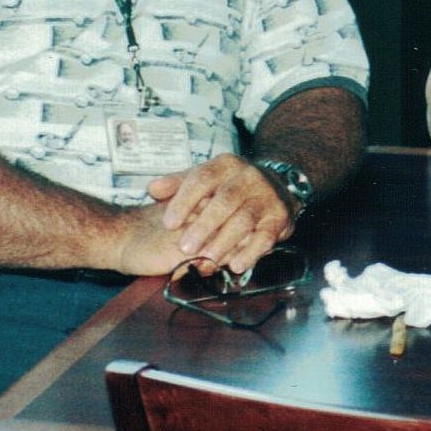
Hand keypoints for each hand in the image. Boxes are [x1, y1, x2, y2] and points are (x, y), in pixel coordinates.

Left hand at [148, 155, 295, 275]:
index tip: (168, 223)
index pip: (202, 179)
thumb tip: (151, 189)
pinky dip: (251, 252)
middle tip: (184, 248)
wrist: (278, 184)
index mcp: (225, 164)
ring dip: (224, 242)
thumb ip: (177, 184)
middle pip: (225, 200)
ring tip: (206, 260)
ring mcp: (266, 196)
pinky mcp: (279, 217)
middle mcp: (248, 177)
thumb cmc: (230, 185)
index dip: (184, 201)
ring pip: (244, 220)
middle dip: (204, 226)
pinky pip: (266, 236)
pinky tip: (235, 265)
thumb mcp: (205, 177)